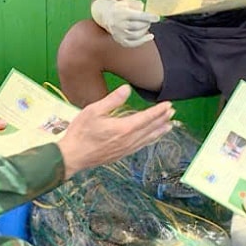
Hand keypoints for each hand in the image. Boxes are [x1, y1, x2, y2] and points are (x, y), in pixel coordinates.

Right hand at [57, 85, 172, 178]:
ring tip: (169, 125)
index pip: (146, 118)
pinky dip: (150, 140)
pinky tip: (151, 138)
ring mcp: (126, 149)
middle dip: (162, 119)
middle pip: (150, 128)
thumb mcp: (93, 111)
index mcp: (123, 128)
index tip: (168, 104)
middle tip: (172, 112)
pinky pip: (141, 146)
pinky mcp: (121, 154)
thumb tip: (127, 89)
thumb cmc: (81, 132)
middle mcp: (128, 140)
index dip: (158, 111)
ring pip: (147, 139)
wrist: (72, 156)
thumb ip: (112, 100)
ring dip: (159, 131)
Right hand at [91, 0, 159, 47]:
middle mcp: (118, 24)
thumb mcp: (127, 2)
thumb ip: (136, 4)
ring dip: (145, 30)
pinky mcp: (120, 40)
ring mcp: (118, 34)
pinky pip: (133, 43)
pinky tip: (150, 37)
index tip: (157, 18)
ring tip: (147, 25)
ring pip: (136, 35)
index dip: (148, 17)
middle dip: (146, 23)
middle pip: (137, 26)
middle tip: (149, 20)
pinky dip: (143, 41)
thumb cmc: (121, 8)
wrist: (107, 16)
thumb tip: (143, 8)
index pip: (136, 16)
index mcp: (120, 13)